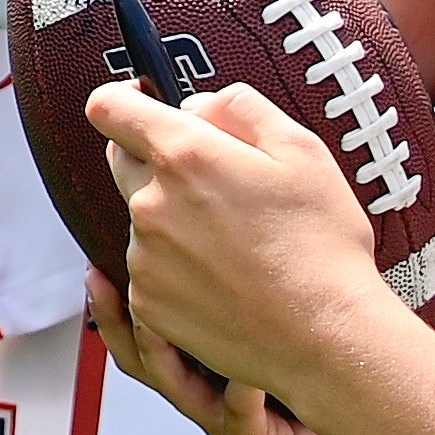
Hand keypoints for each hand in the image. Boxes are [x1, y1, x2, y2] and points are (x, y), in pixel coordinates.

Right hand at [88, 270, 434, 434]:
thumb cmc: (338, 388)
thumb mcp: (291, 330)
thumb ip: (266, 288)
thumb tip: (254, 223)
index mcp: (209, 366)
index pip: (149, 327)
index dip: (119, 297)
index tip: (100, 254)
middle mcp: (208, 397)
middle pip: (142, 359)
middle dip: (115, 318)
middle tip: (100, 279)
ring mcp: (227, 423)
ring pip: (177, 390)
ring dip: (161, 350)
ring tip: (153, 315)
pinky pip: (237, 420)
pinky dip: (239, 393)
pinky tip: (245, 372)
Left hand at [91, 79, 399, 391]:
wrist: (324, 336)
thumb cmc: (321, 245)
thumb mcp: (300, 149)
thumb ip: (239, 107)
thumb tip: (198, 106)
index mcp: (184, 156)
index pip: (109, 108)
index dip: (122, 99)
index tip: (140, 102)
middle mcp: (151, 205)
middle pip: (123, 161)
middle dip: (157, 159)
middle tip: (217, 182)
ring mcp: (145, 258)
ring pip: (143, 218)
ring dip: (173, 218)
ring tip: (235, 242)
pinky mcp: (149, 303)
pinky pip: (149, 267)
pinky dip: (176, 266)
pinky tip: (225, 277)